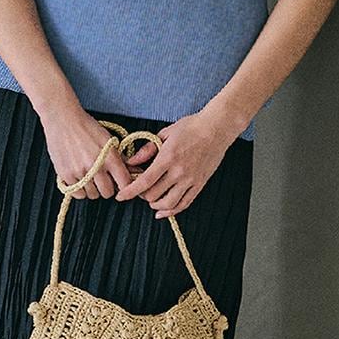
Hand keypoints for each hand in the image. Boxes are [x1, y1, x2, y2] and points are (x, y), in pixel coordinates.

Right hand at [41, 105, 138, 200]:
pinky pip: (78, 194)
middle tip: (103, 179)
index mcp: (110, 157)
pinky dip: (80, 190)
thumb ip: (119, 158)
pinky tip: (80, 179)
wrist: (63, 119)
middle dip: (107, 188)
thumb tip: (131, 172)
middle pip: (108, 193)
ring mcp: (80, 172)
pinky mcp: (66, 175)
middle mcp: (96, 166)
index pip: (124, 184)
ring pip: (92, 195)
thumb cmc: (87, 127)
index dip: (124, 186)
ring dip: (93, 189)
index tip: (119, 184)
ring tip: (89, 177)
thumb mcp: (108, 139)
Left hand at [115, 108, 232, 218]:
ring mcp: (191, 179)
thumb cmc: (191, 127)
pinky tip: (163, 212)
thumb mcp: (165, 133)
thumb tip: (131, 162)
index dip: (130, 191)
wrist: (217, 128)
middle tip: (139, 189)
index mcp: (168, 157)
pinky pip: (185, 203)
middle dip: (142, 195)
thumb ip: (147, 149)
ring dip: (155, 205)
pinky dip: (172, 211)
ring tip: (151, 200)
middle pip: (154, 195)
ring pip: (169, 203)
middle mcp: (179, 171)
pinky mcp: (200, 184)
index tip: (120, 196)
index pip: (145, 181)